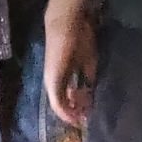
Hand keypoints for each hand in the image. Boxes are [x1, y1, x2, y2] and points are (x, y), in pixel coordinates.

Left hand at [45, 10, 98, 127]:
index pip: (67, 98)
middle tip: (87, 117)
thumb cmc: (79, 38)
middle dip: (76, 112)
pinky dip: (66, 112)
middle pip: (62, 105)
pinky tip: (75, 116)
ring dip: (72, 113)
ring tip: (84, 116)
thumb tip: (90, 91)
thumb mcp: (88, 62)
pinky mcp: (52, 82)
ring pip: (59, 106)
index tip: (88, 112)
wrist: (67, 24)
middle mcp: (53, 82)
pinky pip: (58, 104)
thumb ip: (88, 77)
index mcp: (61, 77)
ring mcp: (51, 82)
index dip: (78, 107)